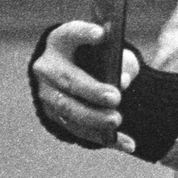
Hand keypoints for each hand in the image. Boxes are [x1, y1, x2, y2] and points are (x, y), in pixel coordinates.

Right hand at [31, 20, 136, 150]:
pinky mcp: (57, 118)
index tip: (102, 34)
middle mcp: (47, 68)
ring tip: (117, 121)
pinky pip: (80, 132)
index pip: (70, 34)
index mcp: (60, 42)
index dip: (84, 33)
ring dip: (94, 118)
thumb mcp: (111, 53)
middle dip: (91, 90)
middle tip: (115, 97)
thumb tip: (123, 80)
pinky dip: (106, 139)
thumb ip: (120, 61)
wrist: (78, 74)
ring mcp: (48, 96)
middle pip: (67, 80)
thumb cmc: (99, 57)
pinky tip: (129, 144)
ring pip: (68, 110)